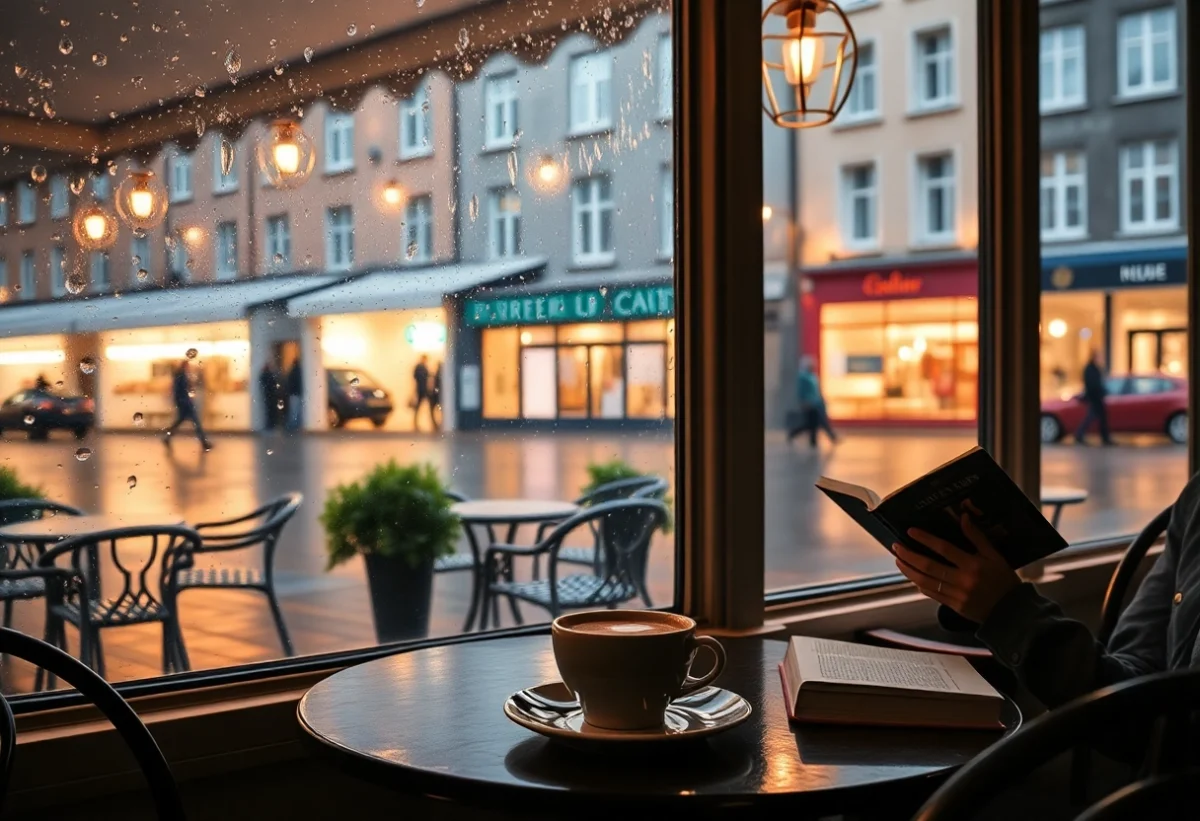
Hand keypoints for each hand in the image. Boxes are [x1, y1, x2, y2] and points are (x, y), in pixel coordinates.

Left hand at [893, 513, 1019, 623]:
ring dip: (909, 570)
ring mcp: (956, 595)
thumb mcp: (995, 556)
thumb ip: (977, 537)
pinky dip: (920, 584)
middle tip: (897, 547)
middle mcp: (963, 580)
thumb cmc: (1004, 580)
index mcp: (973, 565)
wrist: (1012, 611)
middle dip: (909, 555)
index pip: (944, 549)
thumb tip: (963, 517)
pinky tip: (912, 576)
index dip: (926, 539)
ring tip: (899, 560)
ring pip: (926, 581)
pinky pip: (931, 594)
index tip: (911, 531)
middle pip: (929, 566)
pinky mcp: (953, 606)